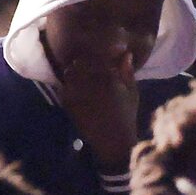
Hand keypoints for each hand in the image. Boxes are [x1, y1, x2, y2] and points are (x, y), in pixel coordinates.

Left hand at [59, 42, 143, 172]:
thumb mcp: (132, 93)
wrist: (114, 140)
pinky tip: (74, 91)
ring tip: (79, 78)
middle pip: (79, 62)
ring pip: (69, 73)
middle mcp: (92, 82)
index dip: (94, 54)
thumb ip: (127, 72)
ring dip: (73, 73)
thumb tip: (125, 54)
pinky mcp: (69, 104)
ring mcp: (78, 93)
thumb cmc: (126, 115)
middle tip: (84, 66)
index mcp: (109, 77)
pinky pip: (63, 88)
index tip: (96, 57)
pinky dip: (67, 87)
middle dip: (81, 63)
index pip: (95, 56)